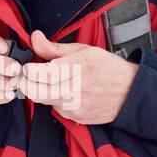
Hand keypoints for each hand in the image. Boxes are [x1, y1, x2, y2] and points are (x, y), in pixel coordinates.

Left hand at [18, 29, 137, 124]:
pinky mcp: (76, 118)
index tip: (27, 66)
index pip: (41, 73)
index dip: (28, 70)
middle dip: (26, 83)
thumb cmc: (107, 68)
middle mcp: (75, 90)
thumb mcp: (83, 50)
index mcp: (77, 67)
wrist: (130, 93)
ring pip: (43, 101)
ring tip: (51, 82)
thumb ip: (54, 48)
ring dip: (41, 91)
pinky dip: (55, 101)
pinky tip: (65, 93)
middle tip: (28, 76)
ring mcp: (75, 107)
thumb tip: (35, 38)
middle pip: (36, 92)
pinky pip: (56, 109)